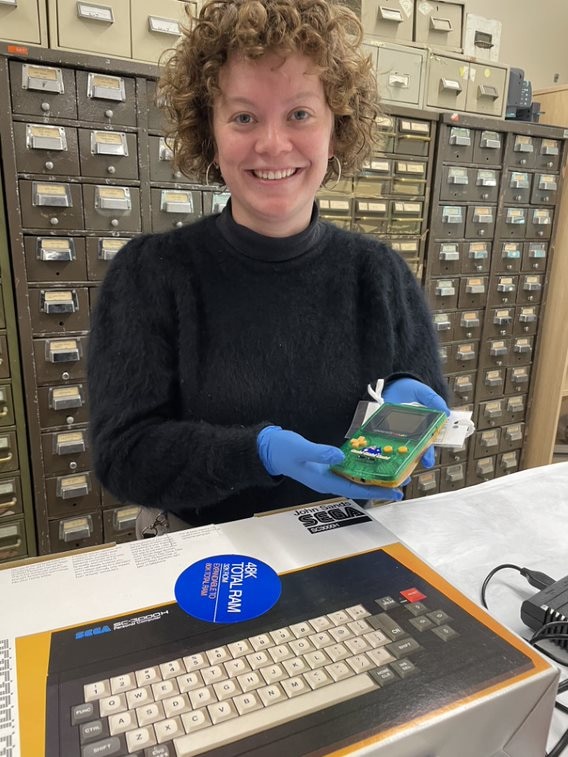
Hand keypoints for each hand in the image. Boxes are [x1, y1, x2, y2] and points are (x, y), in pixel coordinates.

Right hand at [257, 426, 402, 501]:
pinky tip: (371, 462)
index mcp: (324, 480)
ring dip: (374, 477)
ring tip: (393, 472)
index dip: (376, 491)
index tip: (395, 492)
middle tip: (403, 480)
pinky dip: (362, 467)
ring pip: (356, 479)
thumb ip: (319, 452)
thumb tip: (340, 456)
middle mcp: (328, 480)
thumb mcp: (300, 449)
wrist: (269, 449)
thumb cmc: (282, 450)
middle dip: (381, 485)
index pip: (356, 489)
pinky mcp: (327, 466)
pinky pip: (349, 470)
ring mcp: (328, 474)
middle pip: (360, 486)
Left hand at [382, 378, 449, 468]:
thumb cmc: (411, 390)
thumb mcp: (424, 393)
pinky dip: (382, 447)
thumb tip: (446, 413)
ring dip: (398, 459)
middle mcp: (411, 433)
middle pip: (413, 450)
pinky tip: (381, 453)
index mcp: (424, 428)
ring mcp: (396, 432)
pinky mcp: (384, 429)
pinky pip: (383, 439)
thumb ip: (435, 400)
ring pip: (398, 449)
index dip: (428, 454)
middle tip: (407, 467)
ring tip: (398, 469)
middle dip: (412, 460)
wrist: (393, 384)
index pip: (427, 444)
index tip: (427, 461)